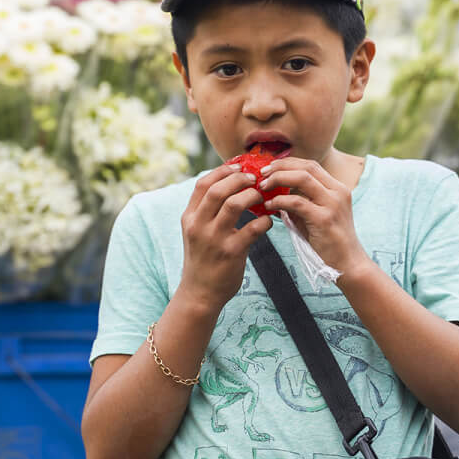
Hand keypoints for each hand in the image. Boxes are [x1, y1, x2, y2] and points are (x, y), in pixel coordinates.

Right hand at [177, 165, 273, 312]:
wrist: (200, 293)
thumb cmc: (203, 258)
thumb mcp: (196, 232)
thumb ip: (207, 211)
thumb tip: (230, 184)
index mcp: (189, 217)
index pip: (203, 184)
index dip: (223, 170)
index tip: (239, 165)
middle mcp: (198, 226)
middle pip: (218, 189)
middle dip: (239, 179)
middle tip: (255, 179)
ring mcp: (214, 239)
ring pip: (234, 204)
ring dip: (252, 196)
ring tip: (262, 198)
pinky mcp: (231, 253)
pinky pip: (253, 229)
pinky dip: (265, 221)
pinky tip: (268, 222)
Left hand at [259, 158, 369, 277]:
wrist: (348, 264)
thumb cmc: (329, 242)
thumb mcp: (316, 215)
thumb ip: (301, 201)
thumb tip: (276, 192)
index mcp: (338, 188)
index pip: (311, 165)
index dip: (288, 163)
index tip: (269, 168)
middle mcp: (338, 191)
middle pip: (306, 167)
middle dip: (280, 167)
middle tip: (261, 174)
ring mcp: (333, 204)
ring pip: (302, 179)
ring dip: (278, 179)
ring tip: (263, 186)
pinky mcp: (324, 218)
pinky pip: (297, 202)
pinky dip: (280, 200)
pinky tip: (270, 206)